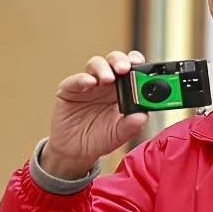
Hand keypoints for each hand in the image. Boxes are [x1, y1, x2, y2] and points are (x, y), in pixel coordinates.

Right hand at [41, 50, 148, 178]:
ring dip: (103, 68)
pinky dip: (82, 79)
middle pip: (114, 62)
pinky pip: (75, 80)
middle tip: (125, 68)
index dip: (137, 64)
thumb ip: (132, 125)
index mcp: (123, 92)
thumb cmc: (100, 139)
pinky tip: (89, 83)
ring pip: (96, 65)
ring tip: (108, 78)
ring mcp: (88, 85)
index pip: (133, 70)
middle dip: (121, 60)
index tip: (142, 66)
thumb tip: (143, 115)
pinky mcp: (69, 90)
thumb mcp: (119, 135)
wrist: (76, 151)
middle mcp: (107, 84)